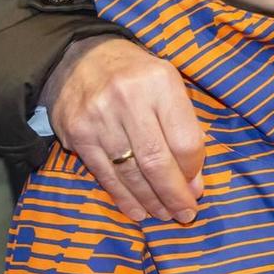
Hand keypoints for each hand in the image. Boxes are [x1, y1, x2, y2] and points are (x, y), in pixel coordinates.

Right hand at [43, 37, 205, 223]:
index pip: (185, 141)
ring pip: (130, 173)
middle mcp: (129, 98)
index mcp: (160, 82)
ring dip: (150, 201)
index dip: (192, 171)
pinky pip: (105, 175)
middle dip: (174, 195)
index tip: (196, 187)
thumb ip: (184, 128)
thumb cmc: (135, 75)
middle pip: (157, 162)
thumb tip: (193, 183)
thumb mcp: (167, 85)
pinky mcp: (77, 134)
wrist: (80, 58)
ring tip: (164, 215)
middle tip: (185, 214)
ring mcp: (99, 117)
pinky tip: (137, 211)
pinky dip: (123, 198)